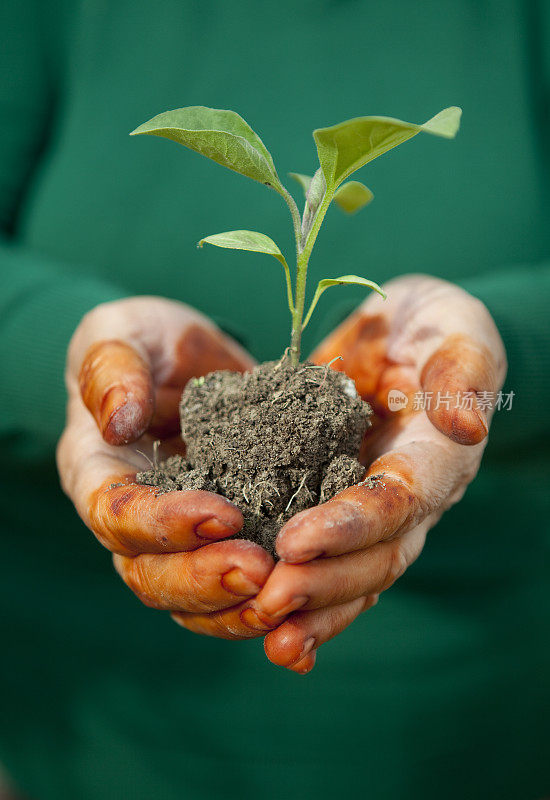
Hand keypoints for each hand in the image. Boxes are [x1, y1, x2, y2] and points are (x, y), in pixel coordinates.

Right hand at [57, 296, 273, 633]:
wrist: (186, 359)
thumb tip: (118, 422)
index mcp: (99, 473)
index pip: (116, 515)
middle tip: (262, 571)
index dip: (163, 525)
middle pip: (151, 575)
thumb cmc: (143, 340)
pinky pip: (236, 586)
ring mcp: (178, 537)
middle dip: (205, 580)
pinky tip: (309, 612)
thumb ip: (111, 370)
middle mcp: (133, 519)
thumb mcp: (121, 333)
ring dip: (237, 608)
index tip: (221, 515)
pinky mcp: (226, 538)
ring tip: (287, 594)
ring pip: (193, 598)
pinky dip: (266, 606)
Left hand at [245, 275, 506, 673]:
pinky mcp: (336, 505)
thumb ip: (464, 369)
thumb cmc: (433, 324)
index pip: (399, 501)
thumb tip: (466, 426)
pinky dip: (301, 595)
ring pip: (351, 574)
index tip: (296, 541)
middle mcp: (409, 498)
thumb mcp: (456, 326)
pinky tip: (260, 623)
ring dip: (311, 608)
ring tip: (262, 629)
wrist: (405, 334)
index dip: (352, 525)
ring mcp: (373, 509)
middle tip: (268, 601)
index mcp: (436, 457)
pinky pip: (325, 560)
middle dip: (324, 582)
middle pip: (376, 557)